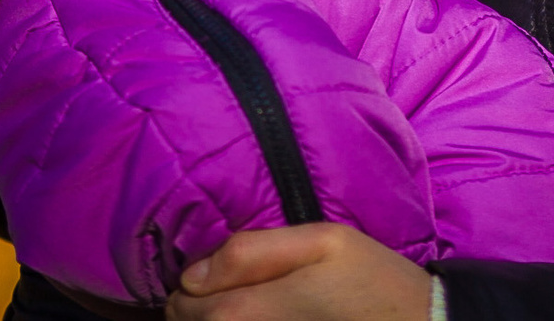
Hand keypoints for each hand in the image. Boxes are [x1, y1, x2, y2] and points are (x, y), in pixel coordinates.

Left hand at [168, 225, 431, 320]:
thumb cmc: (370, 279)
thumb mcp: (322, 241)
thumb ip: (253, 252)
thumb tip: (193, 272)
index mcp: (246, 311)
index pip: (183, 303)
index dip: (188, 284)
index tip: (207, 271)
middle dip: (192, 308)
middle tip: (215, 288)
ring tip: (230, 304)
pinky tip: (252, 317)